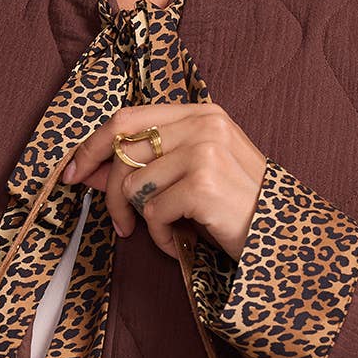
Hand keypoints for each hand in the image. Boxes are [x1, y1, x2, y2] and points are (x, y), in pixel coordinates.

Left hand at [62, 101, 267, 260]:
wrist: (285, 237)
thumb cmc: (236, 206)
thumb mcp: (193, 175)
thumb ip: (145, 165)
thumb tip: (85, 170)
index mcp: (201, 113)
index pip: (127, 118)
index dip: (92, 146)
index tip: (73, 173)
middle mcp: (203, 125)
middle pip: (123, 153)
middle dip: (110, 195)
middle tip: (120, 226)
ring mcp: (204, 152)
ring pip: (134, 186)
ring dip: (144, 221)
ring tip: (171, 232)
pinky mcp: (203, 185)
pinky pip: (153, 213)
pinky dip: (162, 238)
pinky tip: (183, 243)